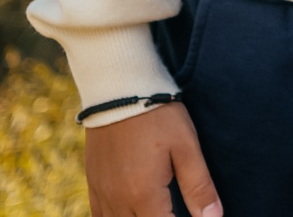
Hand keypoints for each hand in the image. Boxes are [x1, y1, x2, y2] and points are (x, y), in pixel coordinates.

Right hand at [84, 102, 216, 216]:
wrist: (119, 88)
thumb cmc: (158, 116)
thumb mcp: (186, 147)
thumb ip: (199, 188)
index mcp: (144, 195)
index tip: (191, 215)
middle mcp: (119, 201)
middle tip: (173, 208)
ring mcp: (102, 192)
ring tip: (157, 209)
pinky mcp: (93, 182)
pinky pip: (98, 215)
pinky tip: (131, 211)